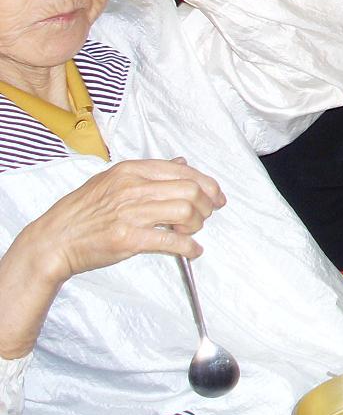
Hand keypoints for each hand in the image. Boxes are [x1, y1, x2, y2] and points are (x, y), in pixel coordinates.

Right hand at [17, 158, 226, 287]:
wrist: (52, 241)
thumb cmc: (81, 213)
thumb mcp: (111, 180)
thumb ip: (148, 172)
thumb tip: (182, 162)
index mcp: (130, 171)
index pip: (184, 171)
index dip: (208, 185)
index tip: (216, 197)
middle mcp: (132, 188)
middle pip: (190, 190)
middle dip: (207, 205)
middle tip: (206, 216)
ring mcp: (130, 213)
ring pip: (186, 212)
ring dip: (197, 225)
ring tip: (192, 232)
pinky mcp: (128, 238)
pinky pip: (171, 241)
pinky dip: (189, 247)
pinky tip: (192, 251)